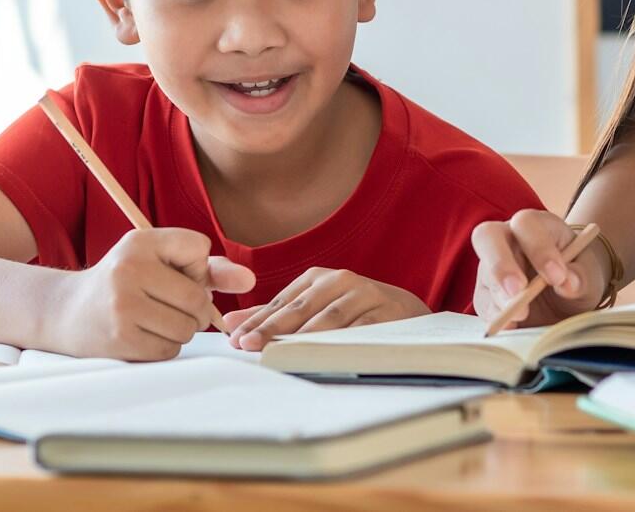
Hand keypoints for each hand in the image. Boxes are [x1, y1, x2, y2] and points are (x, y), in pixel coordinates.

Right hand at [45, 228, 255, 359]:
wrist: (66, 311)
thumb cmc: (124, 283)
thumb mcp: (158, 262)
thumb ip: (209, 269)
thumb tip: (249, 281)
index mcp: (140, 241)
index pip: (199, 248)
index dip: (196, 267)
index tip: (174, 273)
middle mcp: (129, 269)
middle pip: (198, 297)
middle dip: (197, 309)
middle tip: (176, 307)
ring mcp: (123, 306)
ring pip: (187, 327)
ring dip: (182, 330)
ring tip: (157, 320)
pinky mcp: (120, 339)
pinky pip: (169, 349)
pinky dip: (165, 347)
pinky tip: (145, 335)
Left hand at [221, 269, 429, 349]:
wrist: (406, 310)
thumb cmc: (352, 310)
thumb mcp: (314, 306)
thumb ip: (273, 314)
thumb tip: (228, 322)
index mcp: (318, 277)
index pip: (281, 302)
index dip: (257, 321)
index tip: (235, 339)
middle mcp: (340, 280)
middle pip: (300, 309)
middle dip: (272, 329)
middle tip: (248, 345)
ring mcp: (365, 294)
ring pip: (328, 319)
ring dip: (303, 338)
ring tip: (280, 353)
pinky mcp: (386, 312)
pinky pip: (359, 331)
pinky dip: (341, 343)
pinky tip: (323, 355)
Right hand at [469, 209, 608, 330]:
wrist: (570, 298)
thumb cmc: (579, 276)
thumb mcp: (589, 276)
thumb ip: (581, 277)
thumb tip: (568, 283)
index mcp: (537, 225)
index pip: (527, 224)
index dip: (538, 248)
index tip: (557, 277)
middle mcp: (508, 239)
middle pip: (488, 236)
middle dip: (501, 264)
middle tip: (518, 291)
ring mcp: (492, 265)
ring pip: (484, 273)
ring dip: (501, 296)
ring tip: (522, 316)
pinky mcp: (487, 294)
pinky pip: (484, 303)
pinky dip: (496, 316)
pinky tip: (513, 326)